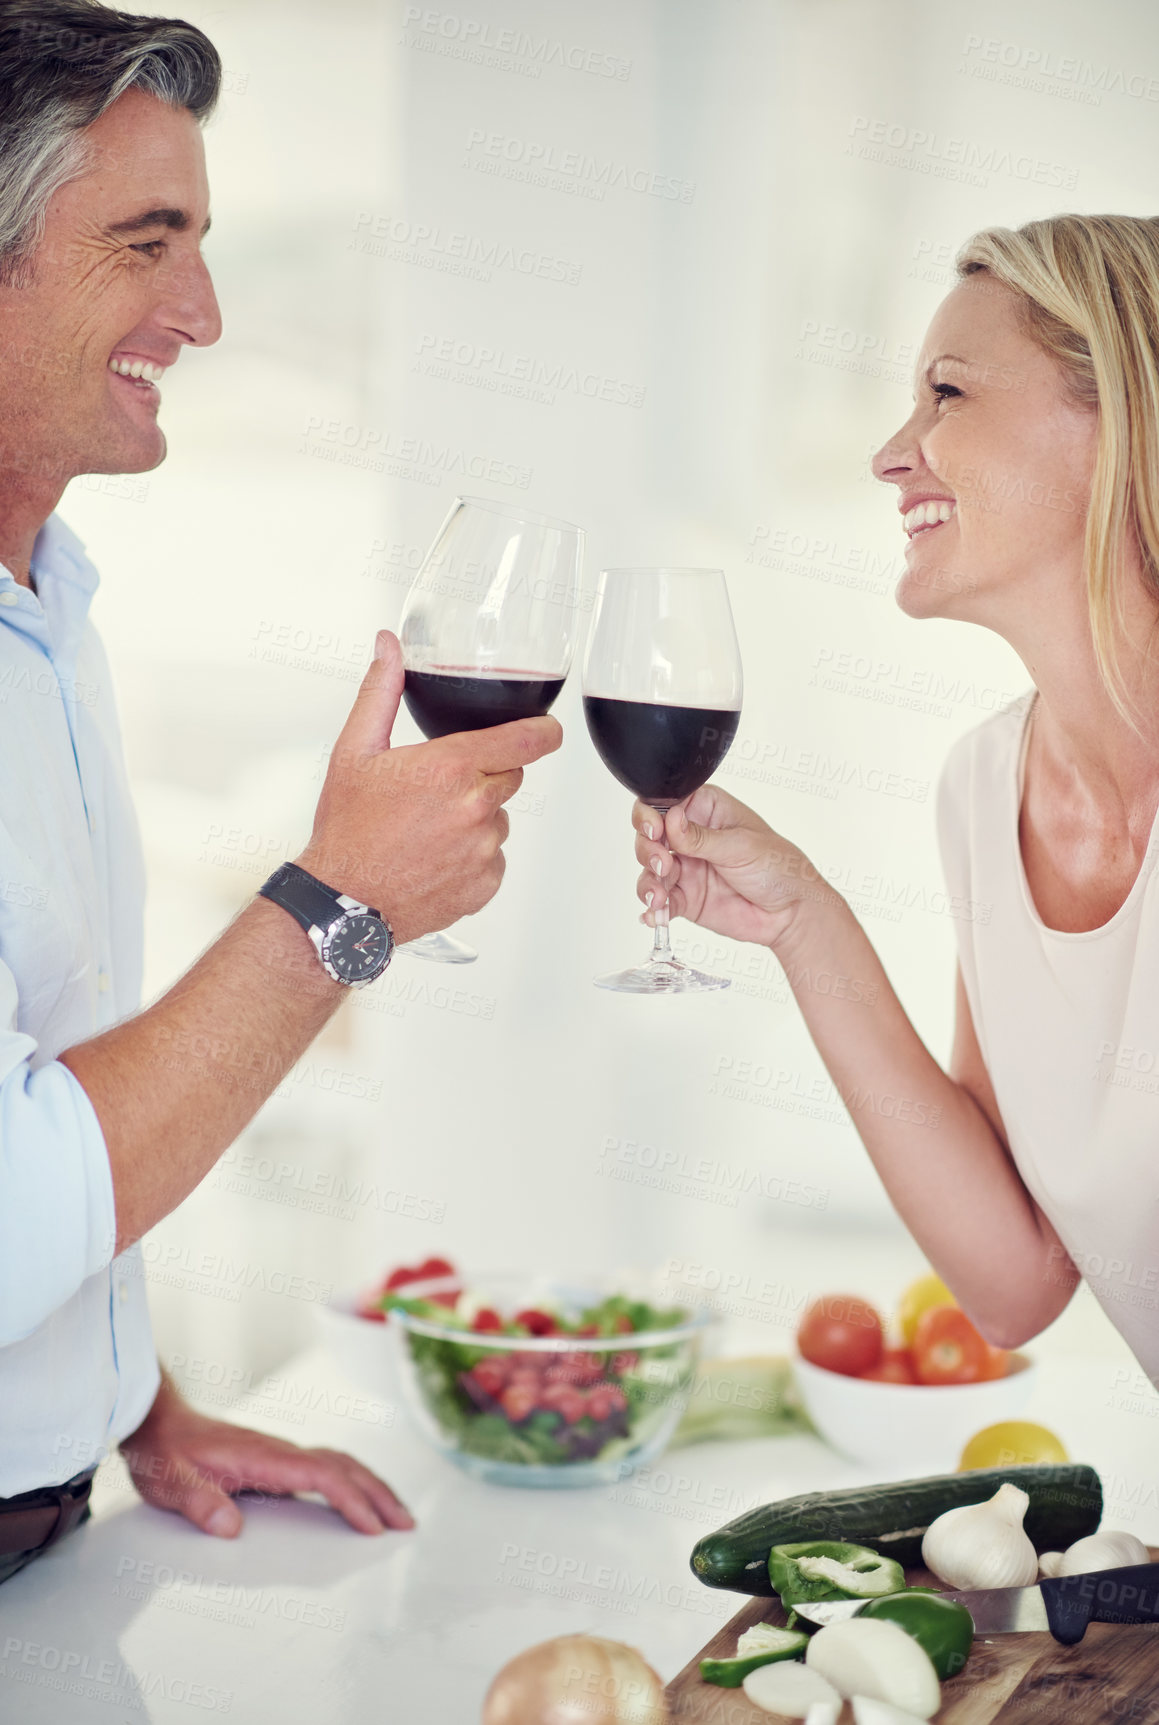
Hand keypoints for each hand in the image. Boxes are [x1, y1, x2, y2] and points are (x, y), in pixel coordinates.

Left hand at [120, 1375, 412, 1537]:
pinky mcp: (276, 1460)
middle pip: (344, 1466)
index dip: (351, 1501)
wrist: (158, 1421)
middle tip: (407, 1524)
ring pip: (340, 1463)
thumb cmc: (164, 1452)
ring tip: (396, 1514)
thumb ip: (198, 1503)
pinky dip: (353, 1481)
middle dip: (379, 1494)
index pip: (322, 1476)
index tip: (373, 1527)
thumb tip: (231, 1527)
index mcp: (263, 1456)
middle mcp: (280, 1451)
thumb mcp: (169, 1482)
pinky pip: (327, 1467)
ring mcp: (281, 1454)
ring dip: (372, 1486)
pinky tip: (358, 1499)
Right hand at [299, 631, 561, 943]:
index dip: (543, 730)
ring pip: (500, 817)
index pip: (530, 739)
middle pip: (511, 775)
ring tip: (429, 828)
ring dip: (477, 817)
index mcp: (450, 768)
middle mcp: (475, 807)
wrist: (342, 902)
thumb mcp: (355, 751)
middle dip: (484, 775)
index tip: (544, 729)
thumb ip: (381, 691)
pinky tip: (435, 856)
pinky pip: (495, 857)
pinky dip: (473, 855)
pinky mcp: (485, 883)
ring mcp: (483, 849)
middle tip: (438, 789)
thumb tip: (389, 647)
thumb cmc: (347, 832)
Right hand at [633, 783, 840, 950]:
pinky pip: (659, 901)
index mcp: (706, 810)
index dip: (651, 814)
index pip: (665, 802)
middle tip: (663, 863)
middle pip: (649, 835)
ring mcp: (685, 868)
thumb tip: (670, 820)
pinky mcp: (685, 898)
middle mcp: (690, 837)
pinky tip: (654, 915)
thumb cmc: (778, 868)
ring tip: (660, 896)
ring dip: (649, 882)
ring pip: (649, 869)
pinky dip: (652, 909)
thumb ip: (701, 838)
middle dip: (648, 849)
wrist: (792, 913)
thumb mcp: (741, 846)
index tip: (655, 830)